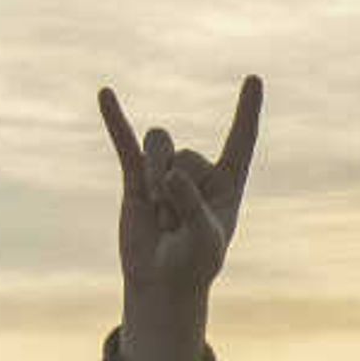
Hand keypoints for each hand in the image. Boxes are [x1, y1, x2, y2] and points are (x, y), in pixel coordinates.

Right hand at [99, 75, 261, 360]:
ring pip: (159, 145)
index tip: (254, 79)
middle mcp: (198, 171)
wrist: (160, 282)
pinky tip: (105, 94)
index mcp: (227, 184)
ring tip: (158, 215)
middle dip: (177, 193)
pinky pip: (124, 141)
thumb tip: (168, 176)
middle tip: (176, 227)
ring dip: (154, 179)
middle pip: (186, 154)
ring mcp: (166, 170)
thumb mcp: (203, 239)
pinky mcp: (136, 175)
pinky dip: (115, 119)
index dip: (247, 111)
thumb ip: (191, 205)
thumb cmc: (193, 264)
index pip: (240, 141)